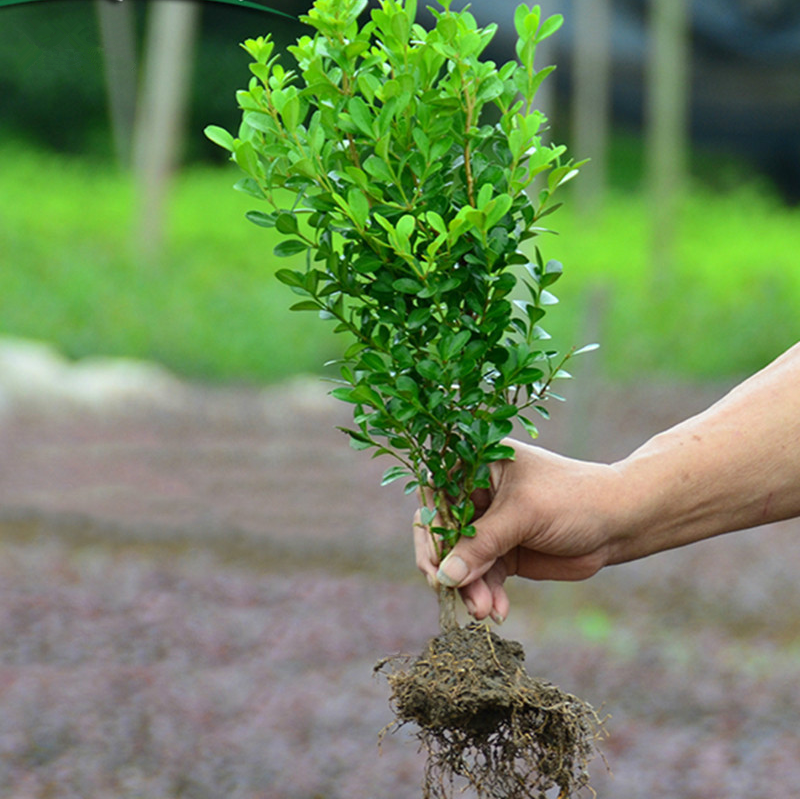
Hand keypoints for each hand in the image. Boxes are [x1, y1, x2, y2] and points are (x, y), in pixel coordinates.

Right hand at [413, 439, 623, 622]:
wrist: (618, 524)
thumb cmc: (573, 499)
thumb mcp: (524, 514)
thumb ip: (482, 543)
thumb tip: (445, 576)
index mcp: (476, 465)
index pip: (436, 497)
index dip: (430, 531)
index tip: (434, 566)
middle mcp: (476, 494)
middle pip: (443, 532)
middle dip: (448, 566)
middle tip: (449, 593)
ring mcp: (489, 525)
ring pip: (461, 561)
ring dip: (469, 588)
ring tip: (483, 611)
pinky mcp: (502, 553)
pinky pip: (481, 578)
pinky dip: (486, 595)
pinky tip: (498, 611)